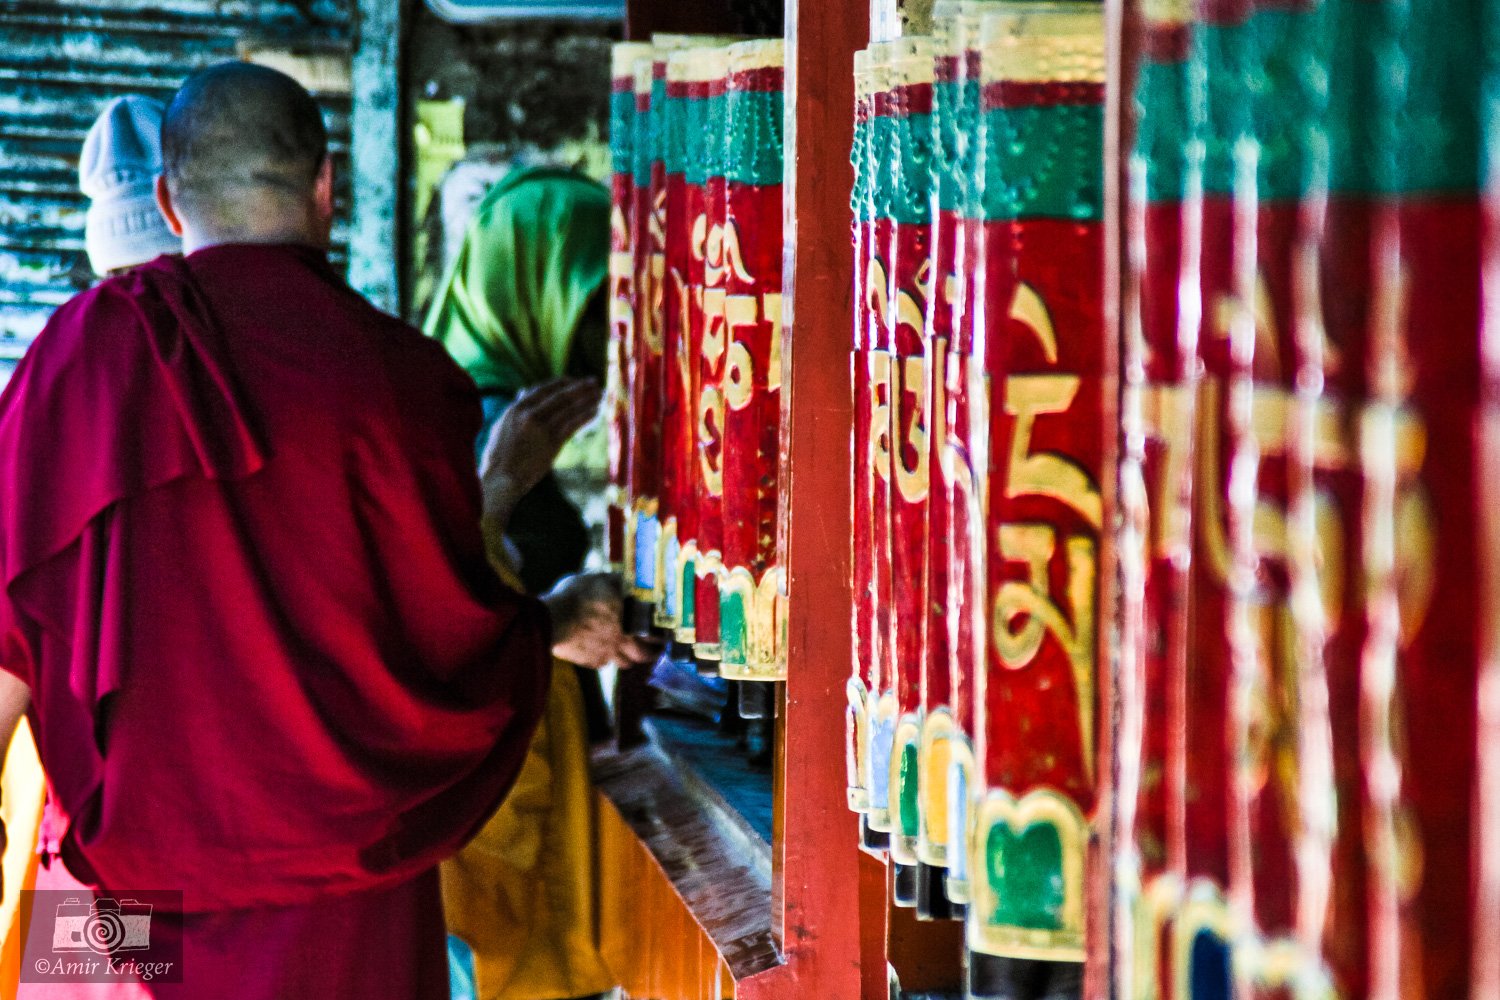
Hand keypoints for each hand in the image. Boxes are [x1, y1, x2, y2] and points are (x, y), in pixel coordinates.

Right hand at [480, 378, 600, 527]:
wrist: (501, 479)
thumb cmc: (499, 454)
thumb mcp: (502, 425)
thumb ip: (516, 409)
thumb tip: (525, 391)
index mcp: (516, 409)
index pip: (545, 389)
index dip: (563, 383)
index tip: (575, 381)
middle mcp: (530, 416)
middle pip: (561, 396)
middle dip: (581, 388)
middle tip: (595, 382)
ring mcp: (542, 430)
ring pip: (570, 410)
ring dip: (587, 401)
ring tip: (600, 395)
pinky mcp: (552, 444)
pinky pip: (573, 426)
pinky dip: (585, 417)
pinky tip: (595, 412)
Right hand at [541, 572, 656, 668]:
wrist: (553, 620)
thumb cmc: (576, 596)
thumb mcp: (597, 579)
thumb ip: (613, 581)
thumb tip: (621, 578)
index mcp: (628, 618)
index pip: (654, 631)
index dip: (660, 635)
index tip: (664, 635)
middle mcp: (622, 638)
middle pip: (643, 654)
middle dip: (649, 653)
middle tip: (652, 651)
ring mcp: (606, 652)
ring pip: (625, 663)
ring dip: (629, 659)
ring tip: (629, 655)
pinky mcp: (590, 661)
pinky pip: (602, 663)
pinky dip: (604, 659)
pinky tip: (600, 652)